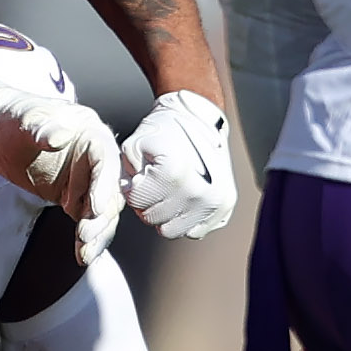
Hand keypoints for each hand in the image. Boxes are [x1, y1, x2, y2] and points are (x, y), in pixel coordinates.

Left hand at [0, 61, 124, 261]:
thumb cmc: (14, 120)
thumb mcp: (26, 120)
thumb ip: (42, 128)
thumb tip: (57, 136)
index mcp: (91, 134)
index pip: (105, 160)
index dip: (103, 184)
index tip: (94, 207)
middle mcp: (96, 159)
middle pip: (107, 190)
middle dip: (100, 217)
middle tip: (85, 236)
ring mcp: (87, 180)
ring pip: (101, 211)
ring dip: (96, 234)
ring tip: (85, 254)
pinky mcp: (76, 198)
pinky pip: (86, 221)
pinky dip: (86, 239)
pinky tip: (82, 255)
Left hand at [121, 90, 236, 239]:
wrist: (200, 119)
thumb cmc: (167, 130)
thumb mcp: (136, 142)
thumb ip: (126, 171)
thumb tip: (130, 193)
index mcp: (174, 174)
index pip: (137, 201)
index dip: (134, 188)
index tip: (142, 175)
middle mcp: (198, 192)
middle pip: (153, 219)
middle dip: (148, 202)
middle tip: (155, 183)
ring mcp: (213, 203)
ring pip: (172, 231)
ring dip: (166, 215)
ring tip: (169, 192)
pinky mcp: (224, 209)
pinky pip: (194, 231)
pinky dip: (186, 219)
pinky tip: (185, 200)